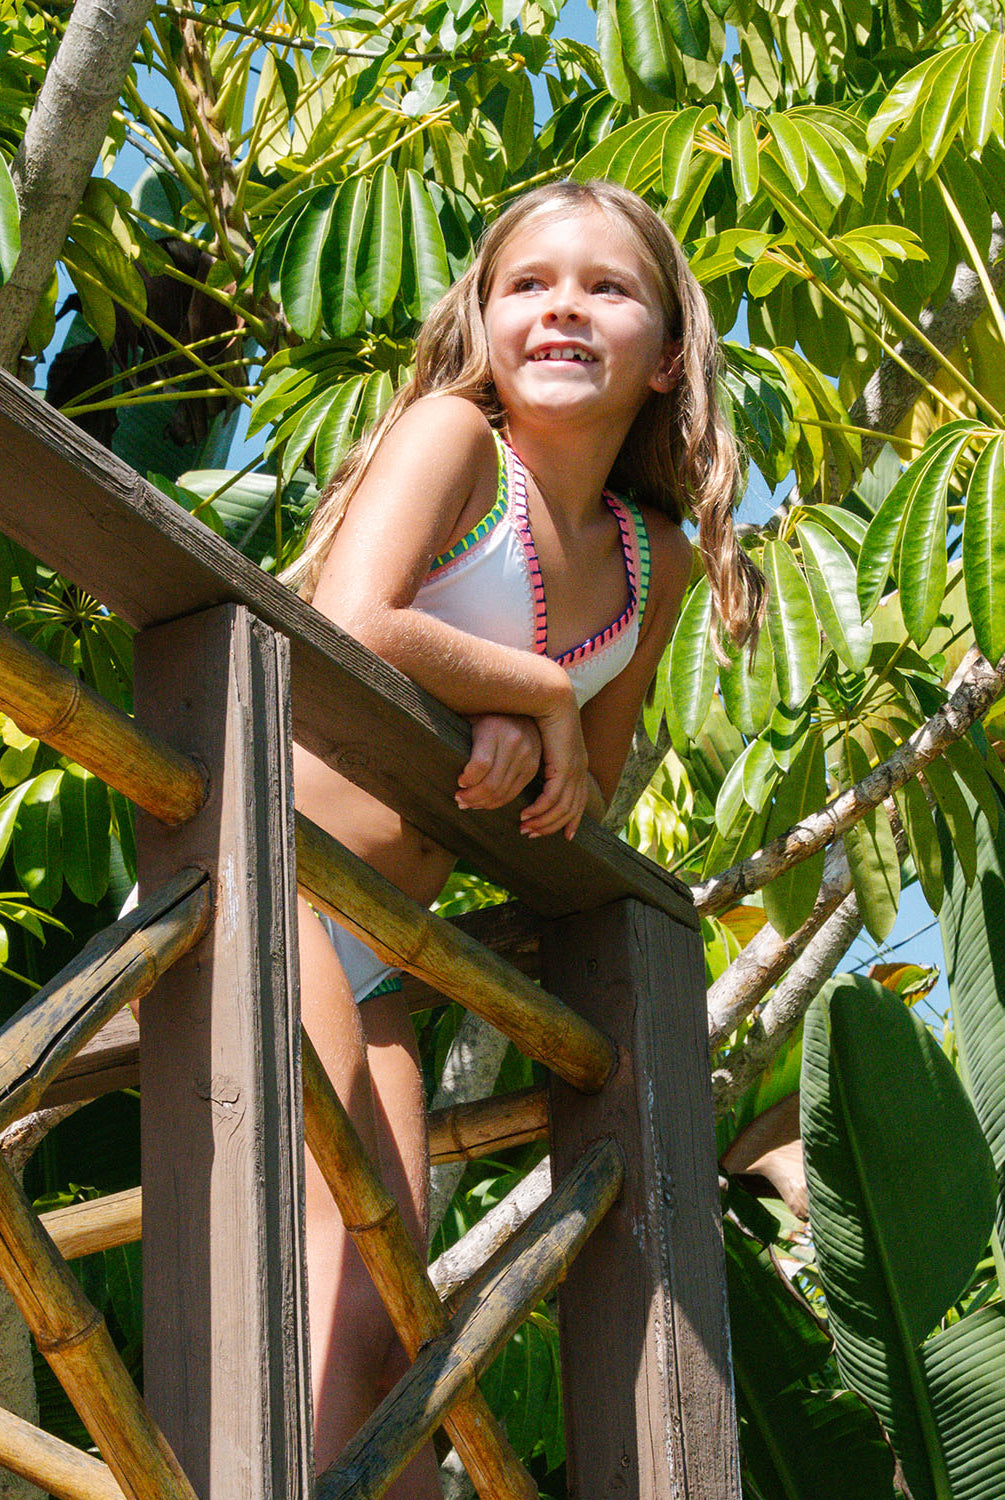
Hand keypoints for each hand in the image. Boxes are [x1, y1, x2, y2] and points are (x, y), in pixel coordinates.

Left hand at [456, 714, 542, 810]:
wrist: (523, 707)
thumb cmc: (484, 714)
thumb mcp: (470, 718)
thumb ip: (457, 733)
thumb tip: (433, 756)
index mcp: (494, 728)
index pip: (481, 765)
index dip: (467, 779)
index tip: (458, 782)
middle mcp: (514, 742)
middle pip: (491, 784)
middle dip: (471, 797)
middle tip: (458, 799)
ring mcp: (527, 757)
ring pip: (502, 793)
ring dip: (482, 803)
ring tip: (467, 802)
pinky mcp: (532, 768)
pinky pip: (513, 793)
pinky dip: (496, 802)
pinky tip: (482, 801)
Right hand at [521, 687, 589, 840]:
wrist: (547, 694)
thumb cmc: (538, 714)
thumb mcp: (541, 740)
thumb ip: (540, 756)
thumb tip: (533, 767)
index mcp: (577, 761)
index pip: (579, 799)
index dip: (571, 819)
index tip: (563, 835)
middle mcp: (580, 767)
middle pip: (573, 808)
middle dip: (553, 826)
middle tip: (531, 834)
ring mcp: (574, 767)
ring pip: (563, 806)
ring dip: (543, 821)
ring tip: (524, 827)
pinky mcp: (564, 765)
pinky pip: (553, 796)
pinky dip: (540, 809)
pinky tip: (526, 813)